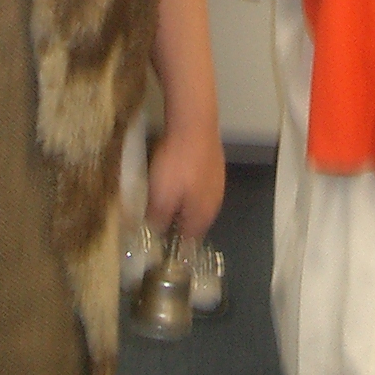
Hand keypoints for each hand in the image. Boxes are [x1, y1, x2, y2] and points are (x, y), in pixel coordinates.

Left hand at [145, 119, 225, 241]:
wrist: (194, 125)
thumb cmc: (176, 165)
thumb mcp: (160, 196)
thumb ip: (159, 219)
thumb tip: (157, 233)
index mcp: (201, 216)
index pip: (190, 242)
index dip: (176, 247)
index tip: (164, 249)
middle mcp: (214, 204)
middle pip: (197, 224)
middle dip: (182, 227)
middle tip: (165, 226)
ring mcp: (218, 184)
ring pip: (201, 204)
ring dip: (187, 208)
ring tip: (170, 205)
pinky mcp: (216, 166)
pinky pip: (202, 187)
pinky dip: (191, 190)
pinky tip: (181, 182)